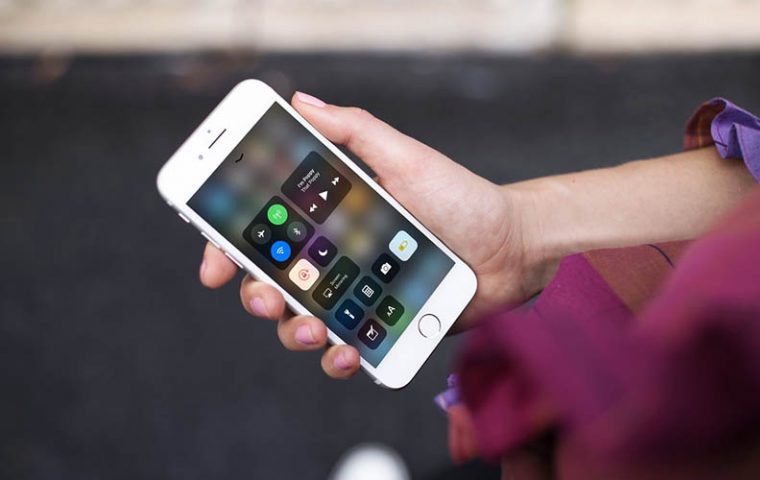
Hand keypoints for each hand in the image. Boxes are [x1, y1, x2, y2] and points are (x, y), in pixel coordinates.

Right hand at [200, 91, 537, 378]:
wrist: (510, 249)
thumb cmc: (461, 199)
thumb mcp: (405, 158)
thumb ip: (354, 131)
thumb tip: (301, 102)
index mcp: (331, 217)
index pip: (267, 230)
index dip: (229, 244)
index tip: (215, 260)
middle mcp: (334, 257)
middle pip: (270, 280)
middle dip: (254, 292)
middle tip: (265, 294)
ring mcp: (354, 296)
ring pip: (298, 322)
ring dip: (293, 329)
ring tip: (315, 326)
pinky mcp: (379, 328)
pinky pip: (342, 350)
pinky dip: (335, 356)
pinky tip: (346, 350)